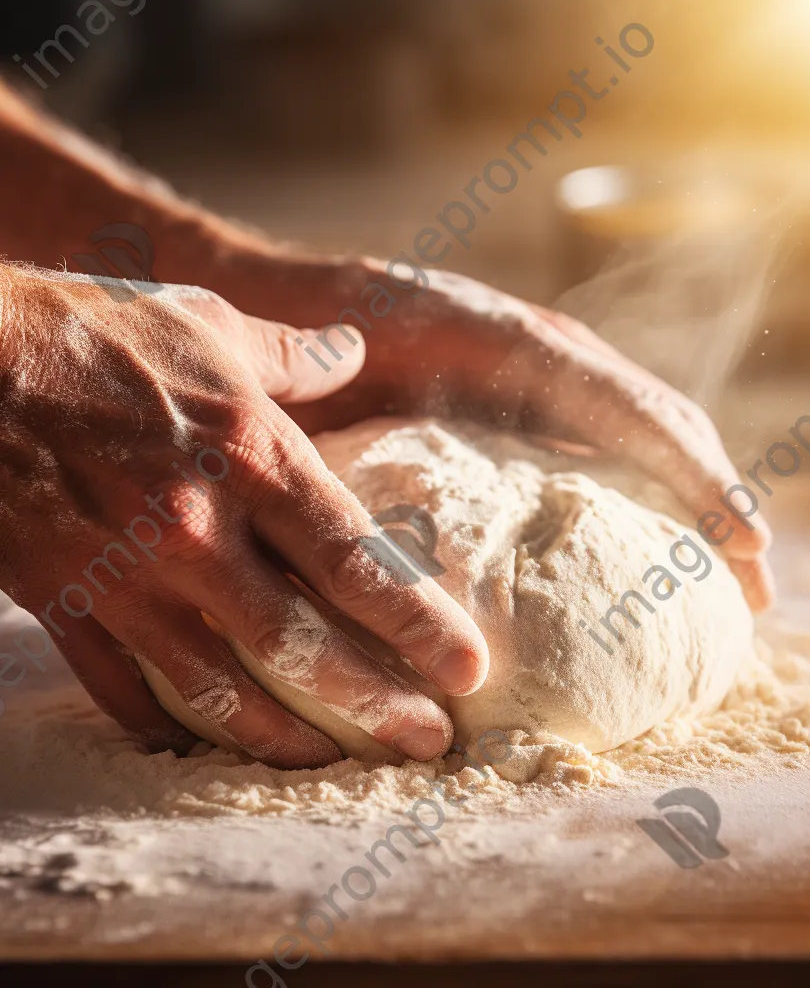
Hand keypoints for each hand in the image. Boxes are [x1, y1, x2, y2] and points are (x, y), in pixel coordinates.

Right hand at [0, 266, 487, 766]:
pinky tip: (211, 746)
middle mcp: (198, 533)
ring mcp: (128, 580)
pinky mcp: (66, 606)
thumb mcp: (207, 324)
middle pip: (304, 646)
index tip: (467, 668)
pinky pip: (129, 690)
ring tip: (338, 760)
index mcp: (250, 458)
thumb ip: (292, 354)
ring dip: (286, 737)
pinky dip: (173, 727)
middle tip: (431, 740)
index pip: (357, 563)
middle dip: (376, 703)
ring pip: (221, 691)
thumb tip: (352, 347)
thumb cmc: (87, 331)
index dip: (419, 625)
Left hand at [265, 259, 773, 610]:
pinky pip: (595, 446)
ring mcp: (535, 376)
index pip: (633, 412)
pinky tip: (644, 548)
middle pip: (658, 424)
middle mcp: (540, 355)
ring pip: (638, 435)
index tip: (748, 545)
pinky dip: (635, 494)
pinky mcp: (518, 400)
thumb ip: (406, 414)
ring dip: (689, 501)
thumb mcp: (351, 372)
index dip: (698, 479)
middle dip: (715, 499)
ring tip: (728, 576)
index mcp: (512, 345)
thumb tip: (465, 506)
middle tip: (757, 585)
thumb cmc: (302, 339)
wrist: (267, 302)